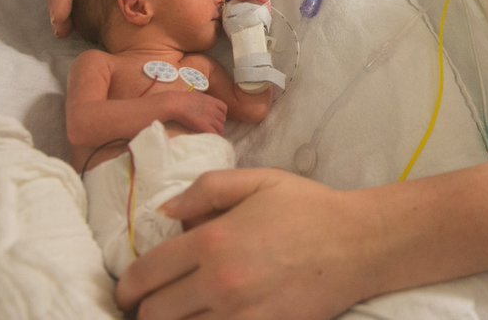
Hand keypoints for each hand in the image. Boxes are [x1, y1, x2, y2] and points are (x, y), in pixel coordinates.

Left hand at [117, 169, 369, 319]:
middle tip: (150, 307)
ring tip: (179, 316)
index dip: (126, 288)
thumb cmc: (310, 208)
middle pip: (155, 313)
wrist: (360, 244)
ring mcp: (240, 313)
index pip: (145, 273)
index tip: (127, 292)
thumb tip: (165, 212)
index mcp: (213, 239)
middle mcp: (219, 281)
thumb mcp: (259, 181)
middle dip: (145, 311)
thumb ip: (207, 189)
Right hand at [171, 91, 228, 134]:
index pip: (224, 109)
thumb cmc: (183, 98)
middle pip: (223, 119)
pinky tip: (210, 137)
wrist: (176, 103)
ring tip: (212, 134)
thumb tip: (204, 103)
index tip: (216, 117)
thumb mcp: (198, 96)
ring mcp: (210, 118)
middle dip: (218, 123)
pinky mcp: (204, 126)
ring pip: (220, 127)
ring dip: (217, 131)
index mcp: (213, 101)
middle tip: (212, 127)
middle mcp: (214, 110)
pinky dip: (214, 136)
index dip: (221, 114)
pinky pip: (214, 133)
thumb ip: (204, 101)